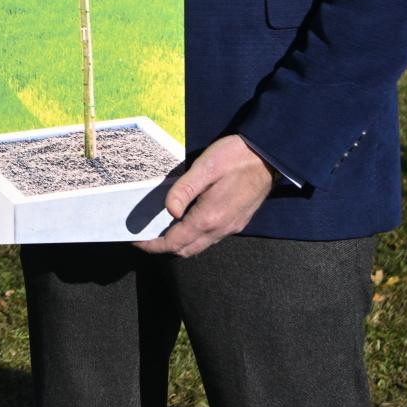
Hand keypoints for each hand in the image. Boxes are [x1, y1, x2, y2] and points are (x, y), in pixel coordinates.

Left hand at [134, 135, 274, 257]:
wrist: (270, 156)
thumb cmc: (236, 157)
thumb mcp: (205, 167)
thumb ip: (185, 190)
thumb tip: (169, 211)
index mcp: (210, 217)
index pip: (176, 242)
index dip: (153, 245)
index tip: (136, 241)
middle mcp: (221, 228)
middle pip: (187, 250)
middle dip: (163, 247)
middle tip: (145, 236)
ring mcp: (232, 227)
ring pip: (200, 245)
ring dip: (180, 243)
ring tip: (161, 229)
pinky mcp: (238, 222)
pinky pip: (211, 238)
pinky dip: (194, 236)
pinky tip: (185, 221)